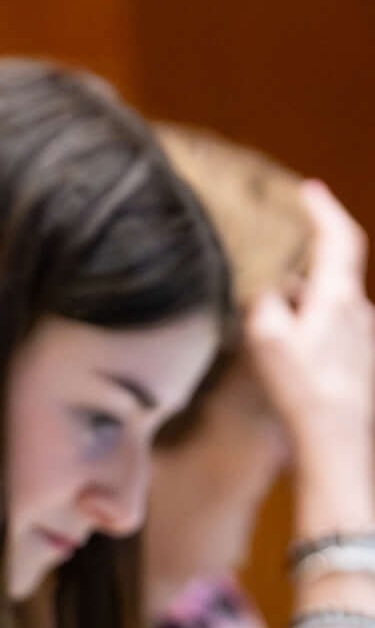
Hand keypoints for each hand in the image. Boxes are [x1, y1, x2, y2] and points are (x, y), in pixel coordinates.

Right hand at [252, 182, 374, 526]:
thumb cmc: (303, 389)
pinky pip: (334, 325)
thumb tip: (264, 285)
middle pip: (335, 267)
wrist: (337, 438)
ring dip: (305, 295)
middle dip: (307, 255)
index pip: (338, 238)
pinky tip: (289, 342)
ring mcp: (363, 334)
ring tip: (272, 306)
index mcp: (338, 296)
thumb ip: (264, 302)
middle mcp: (359, 309)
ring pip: (333, 299)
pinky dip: (311, 320)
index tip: (307, 189)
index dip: (323, 209)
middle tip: (278, 250)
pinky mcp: (360, 358)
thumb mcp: (267, 340)